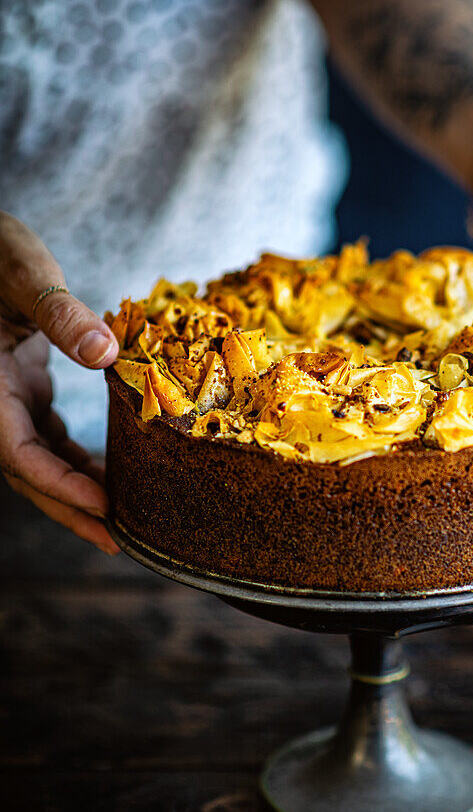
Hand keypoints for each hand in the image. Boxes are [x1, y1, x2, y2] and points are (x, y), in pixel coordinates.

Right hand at [0, 213, 119, 553]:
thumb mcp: (25, 272)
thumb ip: (61, 314)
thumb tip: (105, 353)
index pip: (18, 452)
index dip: (58, 485)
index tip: (104, 506)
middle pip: (29, 472)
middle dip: (71, 508)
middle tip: (119, 539)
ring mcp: (5, 399)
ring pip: (40, 460)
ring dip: (78, 489)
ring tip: (123, 518)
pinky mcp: (21, 391)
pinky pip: (49, 439)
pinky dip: (78, 459)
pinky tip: (115, 472)